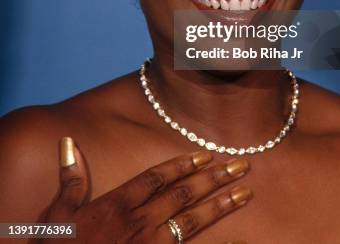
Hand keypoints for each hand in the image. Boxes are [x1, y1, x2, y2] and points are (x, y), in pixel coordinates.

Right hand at [38, 137, 250, 242]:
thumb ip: (70, 178)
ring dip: (220, 207)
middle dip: (213, 179)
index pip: (156, 177)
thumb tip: (69, 141)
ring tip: (245, 194)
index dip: (182, 163)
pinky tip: (238, 242)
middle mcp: (138, 223)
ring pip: (191, 222)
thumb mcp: (57, 216)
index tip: (206, 153)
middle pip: (182, 195)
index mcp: (117, 205)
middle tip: (241, 165)